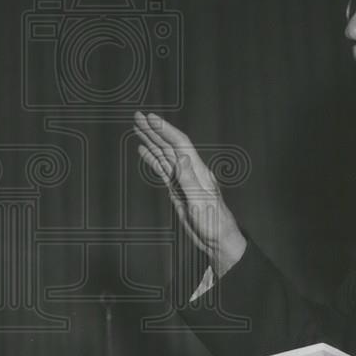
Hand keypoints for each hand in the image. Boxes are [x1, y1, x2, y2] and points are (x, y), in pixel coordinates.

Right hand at [133, 111, 245, 276]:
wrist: (217, 239)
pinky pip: (162, 170)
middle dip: (154, 130)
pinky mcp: (178, 189)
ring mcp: (183, 179)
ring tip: (137, 128)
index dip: (165, 129)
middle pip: (170, 145)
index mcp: (197, 171)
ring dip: (151, 141)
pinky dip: (152, 158)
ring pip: (164, 155)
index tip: (150, 118)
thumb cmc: (214, 223)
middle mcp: (190, 171)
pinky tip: (144, 151)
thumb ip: (190, 180)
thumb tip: (182, 158)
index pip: (180, 144)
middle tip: (138, 116)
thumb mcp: (201, 202)